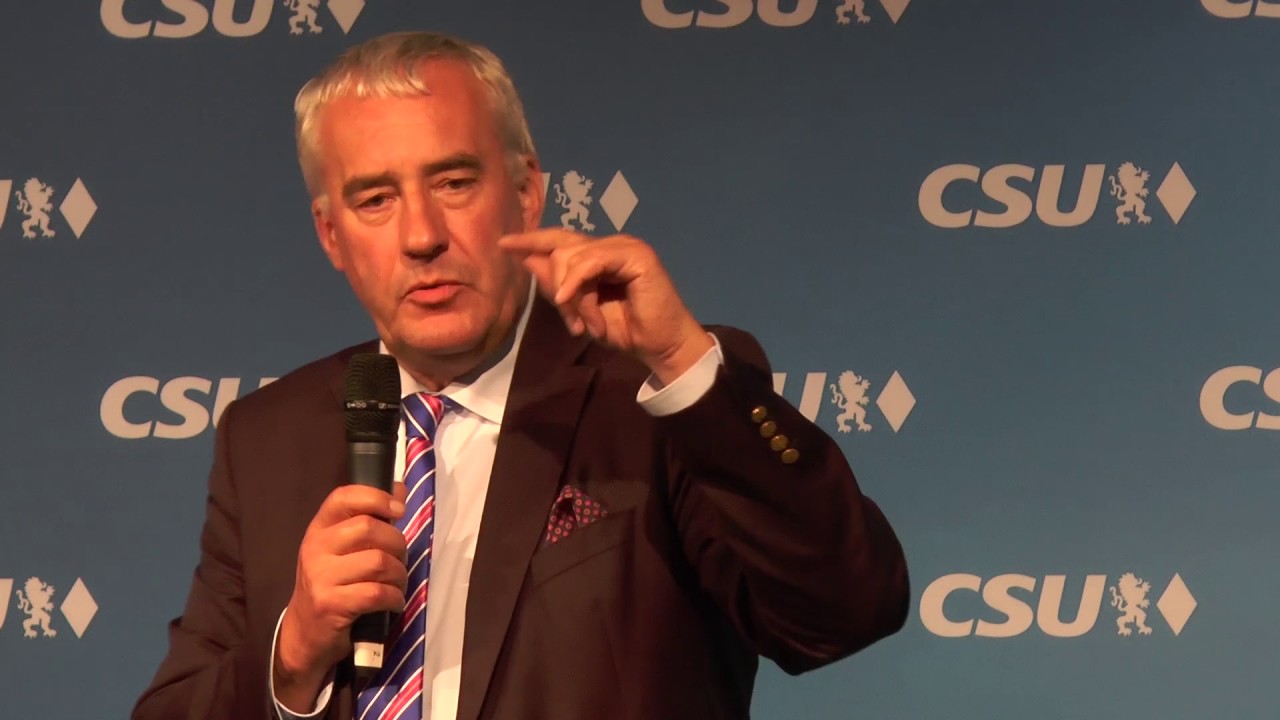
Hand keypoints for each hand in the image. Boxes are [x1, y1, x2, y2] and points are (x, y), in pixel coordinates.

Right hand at [273, 483, 407, 709]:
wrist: (304, 634)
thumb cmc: (331, 586)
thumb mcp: (341, 550)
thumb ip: (368, 521)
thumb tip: (399, 490)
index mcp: (319, 529)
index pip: (343, 497)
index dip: (376, 497)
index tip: (398, 511)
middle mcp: (316, 548)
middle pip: (369, 528)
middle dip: (397, 544)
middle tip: (400, 560)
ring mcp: (321, 577)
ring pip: (378, 562)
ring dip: (399, 575)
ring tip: (397, 585)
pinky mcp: (330, 605)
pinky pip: (377, 593)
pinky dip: (394, 598)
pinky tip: (393, 602)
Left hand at [499, 229, 713, 384]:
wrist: (661, 346)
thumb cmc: (627, 331)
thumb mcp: (582, 312)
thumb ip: (558, 288)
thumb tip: (527, 260)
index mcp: (598, 256)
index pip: (559, 239)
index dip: (532, 240)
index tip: (504, 244)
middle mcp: (610, 245)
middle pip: (561, 247)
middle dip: (556, 286)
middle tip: (573, 324)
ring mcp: (624, 246)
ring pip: (573, 257)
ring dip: (574, 298)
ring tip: (588, 326)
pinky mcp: (636, 254)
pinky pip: (592, 261)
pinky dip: (577, 282)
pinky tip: (571, 299)